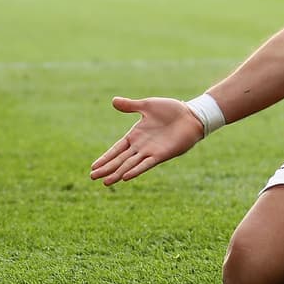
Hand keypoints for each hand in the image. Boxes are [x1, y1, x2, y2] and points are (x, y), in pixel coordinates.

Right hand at [89, 96, 204, 185]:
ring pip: (130, 165)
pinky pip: (146, 164)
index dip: (105, 157)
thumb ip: (131, 106)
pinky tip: (125, 177)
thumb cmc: (171, 110)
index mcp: (135, 135)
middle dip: (107, 168)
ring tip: (105, 182)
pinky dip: (136, 170)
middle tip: (92, 177)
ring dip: (117, 173)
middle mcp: (140, 146)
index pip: (116, 149)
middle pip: (120, 160)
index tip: (93, 166)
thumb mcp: (147, 105)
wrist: (191, 115)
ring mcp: (150, 151)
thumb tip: (113, 101)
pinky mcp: (161, 154)